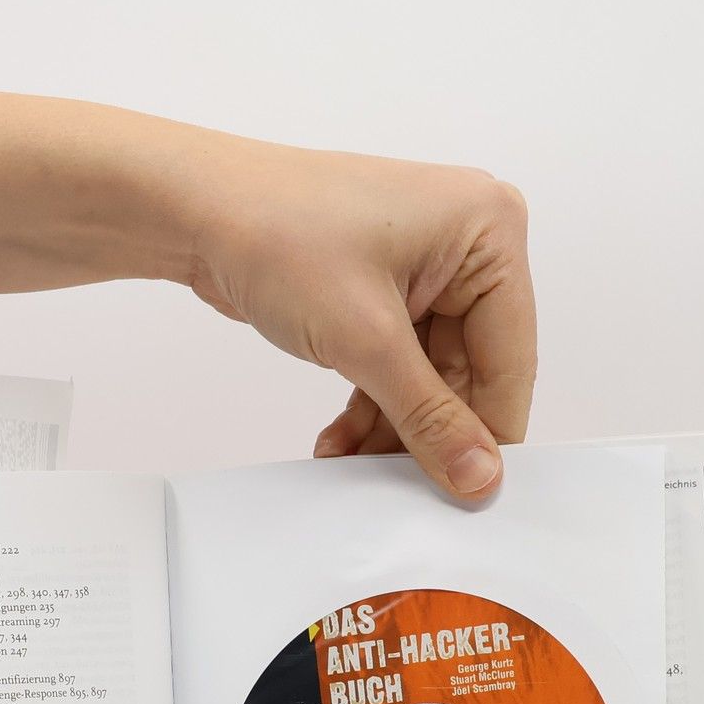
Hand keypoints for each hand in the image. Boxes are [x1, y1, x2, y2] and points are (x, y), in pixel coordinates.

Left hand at [0, 84, 534, 498]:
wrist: (192, 209)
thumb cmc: (279, 236)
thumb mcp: (366, 340)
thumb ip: (431, 417)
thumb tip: (479, 478)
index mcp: (490, 231)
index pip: (510, 357)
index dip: (488, 432)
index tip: (471, 494)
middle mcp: (468, 243)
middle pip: (471, 372)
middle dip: (428, 432)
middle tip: (399, 490)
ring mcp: (425, 267)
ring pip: (429, 376)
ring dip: (393, 427)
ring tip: (353, 467)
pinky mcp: (385, 289)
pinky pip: (397, 363)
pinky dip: (372, 405)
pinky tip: (339, 442)